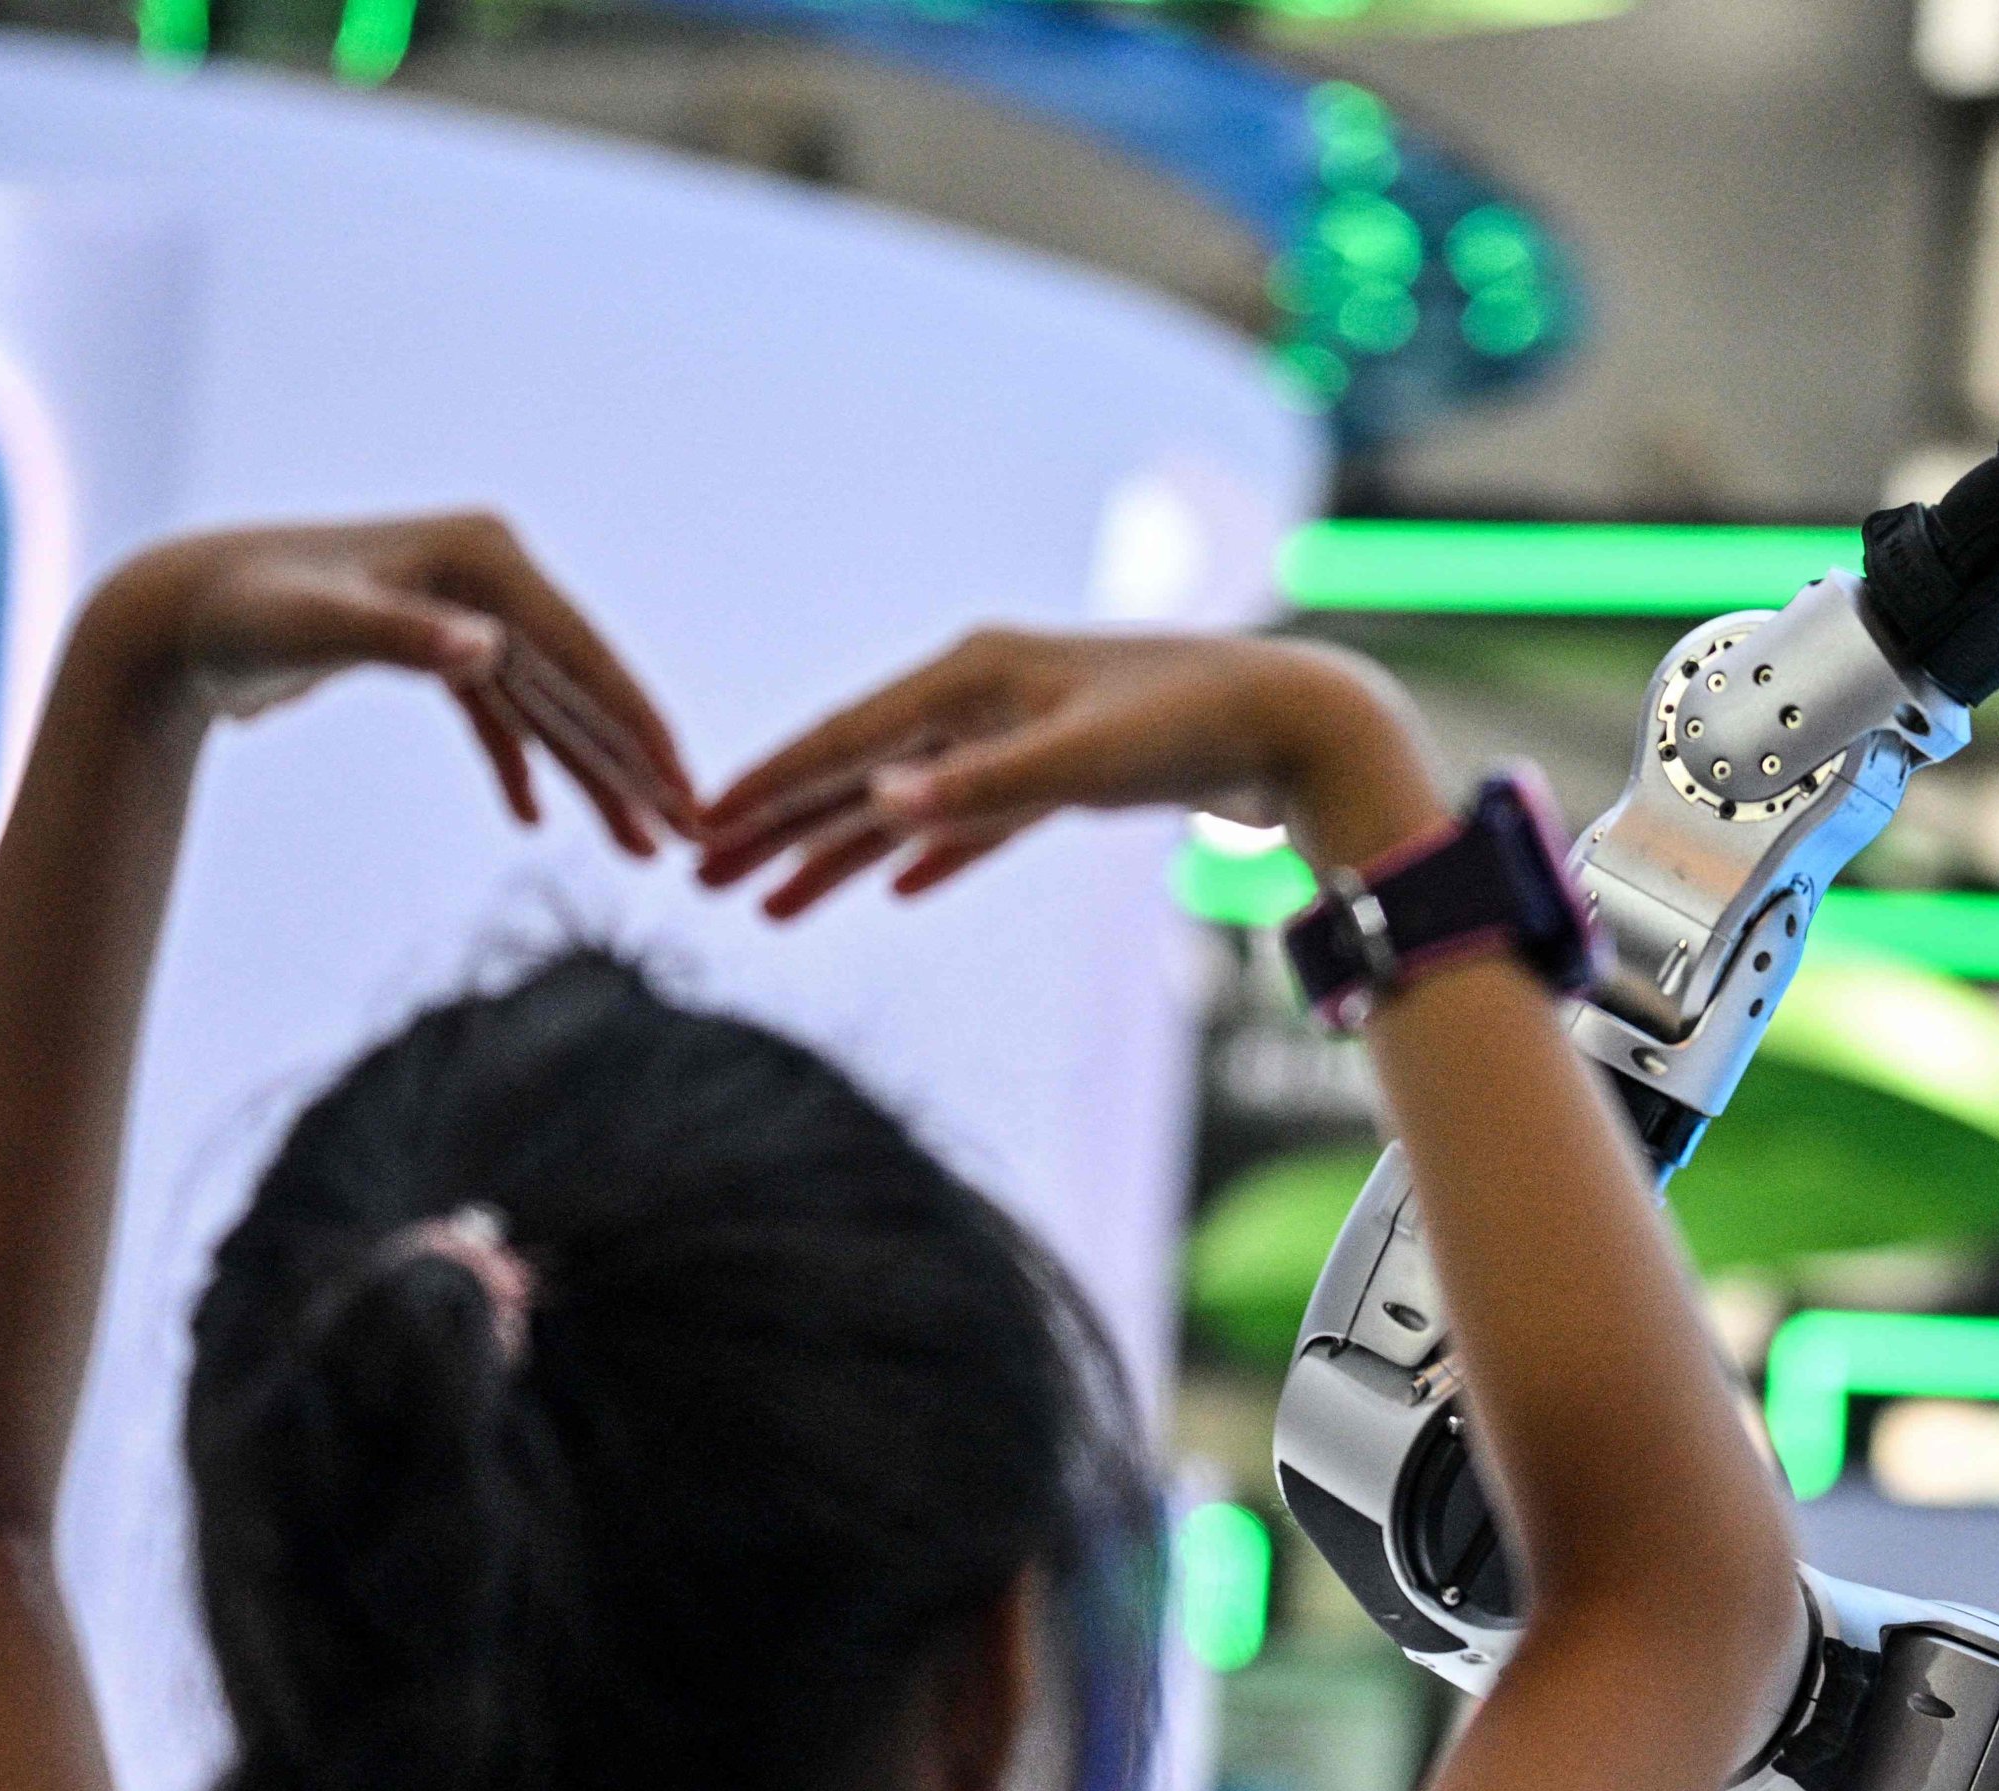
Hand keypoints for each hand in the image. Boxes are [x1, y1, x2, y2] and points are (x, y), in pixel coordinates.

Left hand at [107, 513, 696, 852]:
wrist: (167, 616)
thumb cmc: (237, 615)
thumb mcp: (312, 627)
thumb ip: (401, 637)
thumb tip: (486, 653)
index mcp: (484, 557)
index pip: (584, 653)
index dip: (640, 728)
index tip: (690, 790)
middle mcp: (487, 576)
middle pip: (580, 685)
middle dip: (635, 766)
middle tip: (693, 836)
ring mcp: (462, 610)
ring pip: (548, 708)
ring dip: (593, 778)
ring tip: (644, 849)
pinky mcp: (430, 643)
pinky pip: (497, 714)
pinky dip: (518, 765)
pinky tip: (535, 821)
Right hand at [697, 630, 1444, 918]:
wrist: (1297, 722)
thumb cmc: (1193, 728)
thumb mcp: (1081, 763)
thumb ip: (981, 790)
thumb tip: (880, 806)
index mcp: (971, 677)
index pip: (846, 741)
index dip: (772, 791)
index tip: (701, 830)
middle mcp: (985, 693)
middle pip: (860, 770)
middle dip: (782, 828)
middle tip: (705, 879)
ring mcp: (1023, 730)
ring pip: (909, 800)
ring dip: (841, 853)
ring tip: (772, 905)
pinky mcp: (1065, 770)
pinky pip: (974, 818)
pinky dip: (931, 851)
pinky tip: (897, 887)